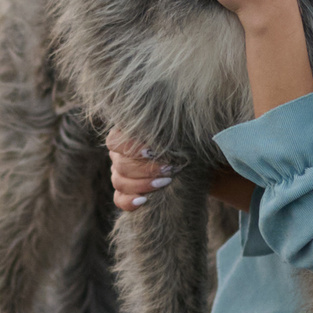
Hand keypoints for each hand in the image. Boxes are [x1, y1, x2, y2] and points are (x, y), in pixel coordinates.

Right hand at [107, 135, 257, 216]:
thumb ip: (169, 123)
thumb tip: (171, 110)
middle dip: (146, 168)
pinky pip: (119, 200)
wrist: (197, 161)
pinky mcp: (128, 193)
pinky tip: (143, 202)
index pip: (114, 141)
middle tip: (171, 169)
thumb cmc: (187, 140)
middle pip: (120, 164)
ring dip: (142, 184)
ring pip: (119, 182)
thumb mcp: (180, 129)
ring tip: (166, 182)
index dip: (130, 147)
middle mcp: (120, 154)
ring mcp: (121, 175)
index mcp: (126, 135)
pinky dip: (129, 202)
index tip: (153, 150)